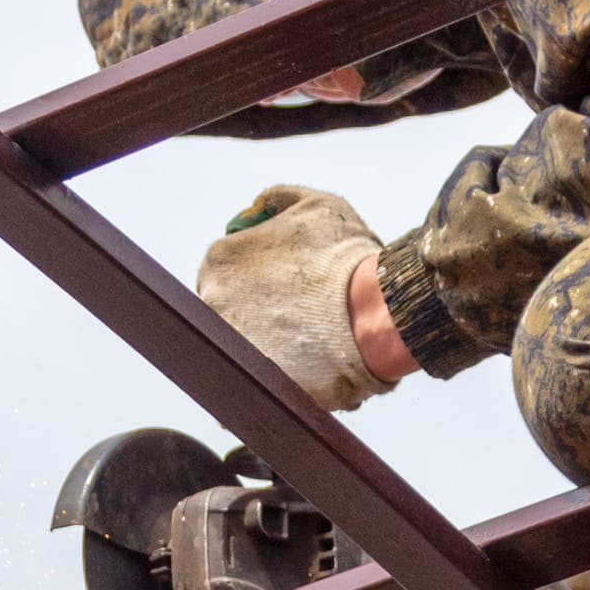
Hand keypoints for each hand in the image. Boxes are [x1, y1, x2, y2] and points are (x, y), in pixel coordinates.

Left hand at [200, 183, 390, 410]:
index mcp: (220, 260)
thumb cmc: (349, 257)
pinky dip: (266, 387)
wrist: (377, 312)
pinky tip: (298, 378)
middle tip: (296, 320)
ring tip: (304, 350)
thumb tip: (255, 208)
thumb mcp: (317, 206)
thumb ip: (278, 199)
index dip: (255, 283)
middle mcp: (212, 300)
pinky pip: (246, 390)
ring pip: (237, 350)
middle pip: (225, 312)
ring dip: (263, 349)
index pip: (223, 274)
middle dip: (256, 315)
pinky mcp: (246, 382)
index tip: (284, 291)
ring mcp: (227, 344)